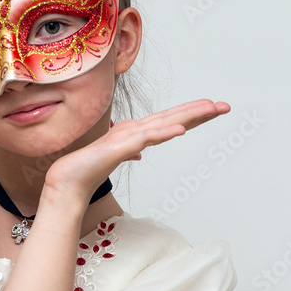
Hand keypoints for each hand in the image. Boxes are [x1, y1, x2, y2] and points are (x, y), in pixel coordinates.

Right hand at [44, 99, 230, 202]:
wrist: (66, 184)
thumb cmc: (85, 171)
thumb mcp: (114, 160)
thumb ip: (127, 153)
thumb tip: (139, 152)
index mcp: (133, 134)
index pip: (169, 121)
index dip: (192, 115)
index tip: (213, 110)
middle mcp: (132, 131)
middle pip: (172, 118)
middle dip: (199, 111)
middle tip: (224, 106)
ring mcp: (126, 138)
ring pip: (163, 123)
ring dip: (188, 115)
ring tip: (210, 109)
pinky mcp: (118, 148)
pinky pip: (145, 139)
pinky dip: (164, 133)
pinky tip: (180, 130)